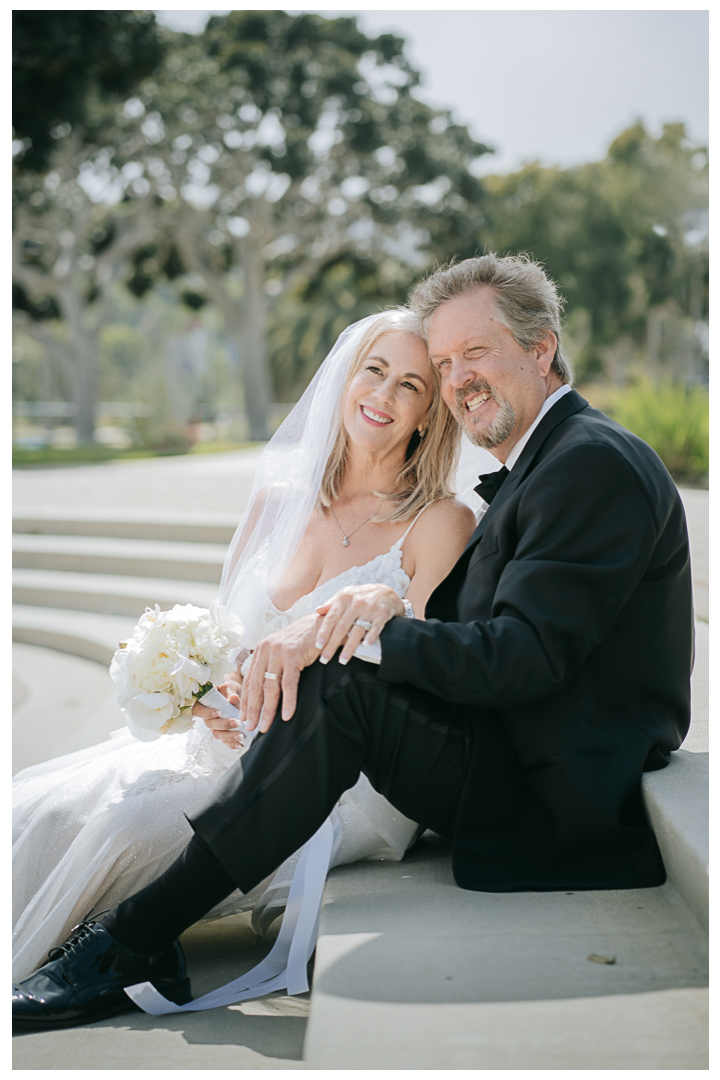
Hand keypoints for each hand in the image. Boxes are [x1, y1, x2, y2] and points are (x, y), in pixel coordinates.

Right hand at [192, 672, 243, 749]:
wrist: (234, 695)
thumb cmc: (228, 691)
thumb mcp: (228, 688)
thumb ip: (230, 693)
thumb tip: (233, 698)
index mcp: (203, 704)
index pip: (199, 710)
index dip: (207, 713)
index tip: (219, 712)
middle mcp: (207, 717)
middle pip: (210, 725)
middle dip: (224, 725)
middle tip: (237, 723)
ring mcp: (214, 726)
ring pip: (217, 734)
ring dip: (229, 736)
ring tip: (241, 735)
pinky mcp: (222, 733)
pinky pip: (224, 741)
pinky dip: (232, 744)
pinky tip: (241, 744)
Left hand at [239, 614, 321, 731]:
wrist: (322, 624)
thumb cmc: (304, 640)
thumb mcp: (283, 650)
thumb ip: (272, 664)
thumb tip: (265, 689)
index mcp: (261, 650)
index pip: (249, 680)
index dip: (246, 701)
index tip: (243, 717)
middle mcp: (266, 650)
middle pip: (256, 686)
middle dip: (253, 709)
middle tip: (251, 727)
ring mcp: (279, 652)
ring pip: (270, 687)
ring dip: (268, 710)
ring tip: (266, 726)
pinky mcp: (293, 655)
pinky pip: (289, 683)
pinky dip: (288, 701)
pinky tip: (287, 715)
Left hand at [315, 583, 402, 664]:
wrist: (387, 592)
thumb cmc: (362, 596)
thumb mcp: (346, 594)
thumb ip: (332, 603)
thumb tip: (318, 611)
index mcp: (344, 598)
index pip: (331, 617)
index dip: (324, 632)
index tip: (318, 645)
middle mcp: (356, 603)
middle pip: (342, 627)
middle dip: (332, 644)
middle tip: (325, 658)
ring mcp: (370, 609)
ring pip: (357, 630)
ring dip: (350, 646)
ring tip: (343, 660)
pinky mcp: (382, 614)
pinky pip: (376, 627)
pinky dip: (371, 636)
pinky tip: (365, 645)